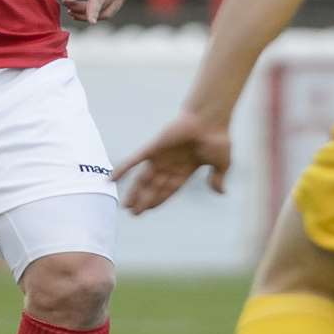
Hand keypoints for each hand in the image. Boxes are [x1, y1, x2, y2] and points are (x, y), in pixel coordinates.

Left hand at [61, 0, 126, 24]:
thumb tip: (69, 1)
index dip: (94, 10)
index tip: (91, 22)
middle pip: (100, 8)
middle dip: (81, 11)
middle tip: (66, 5)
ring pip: (106, 14)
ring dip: (87, 15)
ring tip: (71, 10)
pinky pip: (108, 12)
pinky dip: (95, 14)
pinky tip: (81, 11)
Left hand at [110, 110, 230, 214]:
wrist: (210, 120)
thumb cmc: (217, 138)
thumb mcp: (221, 163)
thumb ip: (217, 178)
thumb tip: (220, 192)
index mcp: (185, 169)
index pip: (169, 189)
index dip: (158, 200)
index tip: (148, 209)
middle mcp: (170, 164)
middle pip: (154, 187)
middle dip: (144, 200)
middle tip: (133, 213)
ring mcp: (160, 156)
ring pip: (143, 179)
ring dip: (134, 192)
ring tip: (126, 206)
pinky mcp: (153, 148)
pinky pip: (134, 160)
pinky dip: (122, 169)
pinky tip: (111, 179)